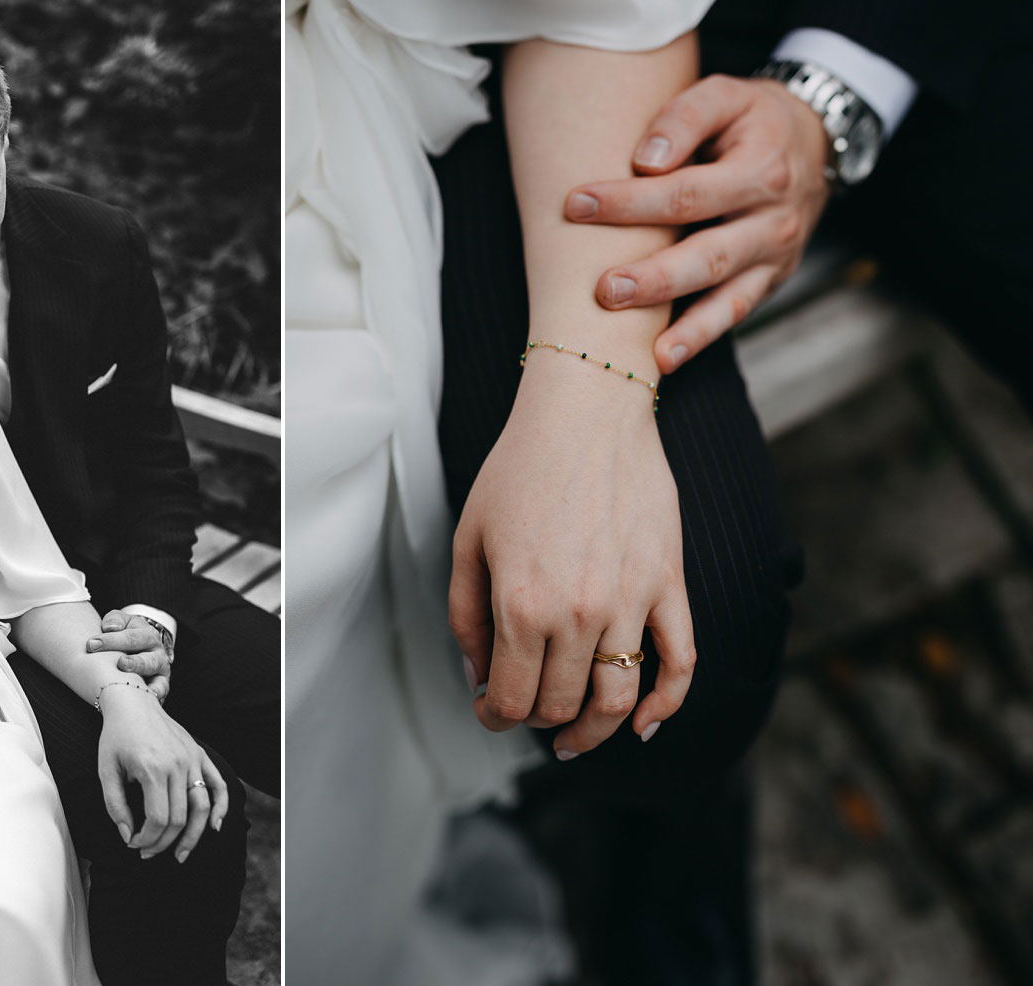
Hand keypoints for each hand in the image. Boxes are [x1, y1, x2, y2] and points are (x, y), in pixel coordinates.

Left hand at [87, 609, 170, 700]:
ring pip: (156, 675)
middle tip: (119, 663)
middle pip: (146, 658)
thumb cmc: (125, 635)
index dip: (111, 641)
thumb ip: (115, 620)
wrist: (141, 648)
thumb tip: (109, 627)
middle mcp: (157, 652)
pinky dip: (154, 695)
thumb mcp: (121, 622)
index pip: (130, 637)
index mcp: (147, 634)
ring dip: (142, 677)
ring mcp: (160, 670)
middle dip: (133, 662)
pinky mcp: (161, 686)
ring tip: (129, 679)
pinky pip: (160, 691)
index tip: (90, 644)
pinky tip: (141, 699)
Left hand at [96, 685, 228, 863]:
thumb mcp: (106, 771)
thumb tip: (128, 836)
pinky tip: (214, 827)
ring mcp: (192, 759)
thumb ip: (115, 806)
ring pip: (202, 807)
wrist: (133, 702)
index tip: (133, 844)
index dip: (147, 840)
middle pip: (180, 818)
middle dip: (163, 843)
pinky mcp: (199, 754)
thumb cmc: (115, 738)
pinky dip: (221, 808)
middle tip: (148, 853)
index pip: (159, 819)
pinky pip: (218, 785)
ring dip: (193, 836)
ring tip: (180, 855)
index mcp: (152, 769)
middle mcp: (177, 764)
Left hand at [448, 355, 694, 756]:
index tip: (489, 709)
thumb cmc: (519, 469)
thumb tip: (479, 676)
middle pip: (561, 705)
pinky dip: (666, 704)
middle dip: (535, 719)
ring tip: (574, 735)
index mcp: (522, 605)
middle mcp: (579, 613)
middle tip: (522, 707)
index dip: (496, 717)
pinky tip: (644, 722)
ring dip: (594, 730)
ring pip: (618, 699)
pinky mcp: (669, 585)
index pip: (513, 700)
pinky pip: (682, 663)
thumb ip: (466, 615)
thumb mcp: (469, 539)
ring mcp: (631, 602)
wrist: (586, 412)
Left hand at [564, 75, 830, 372]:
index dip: (629, 202)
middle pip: (707, 253)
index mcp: (760, 169)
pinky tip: (663, 359)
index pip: (686, 192)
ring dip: (680, 322)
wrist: (813, 140)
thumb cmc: (751, 119)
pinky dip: (700, 337)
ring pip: (725, 294)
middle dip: (654, 276)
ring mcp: (774, 255)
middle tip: (603, 290)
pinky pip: (735, 312)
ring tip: (640, 345)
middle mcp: (774, 219)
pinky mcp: (769, 279)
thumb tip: (644, 162)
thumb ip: (684, 118)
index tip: (575, 205)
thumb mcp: (725, 95)